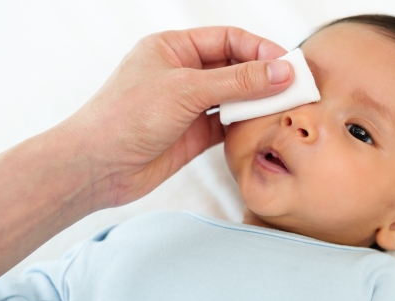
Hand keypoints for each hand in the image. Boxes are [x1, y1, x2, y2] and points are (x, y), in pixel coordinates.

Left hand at [62, 26, 293, 207]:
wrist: (98, 166)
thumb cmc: (126, 117)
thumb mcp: (186, 90)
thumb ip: (237, 81)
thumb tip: (281, 72)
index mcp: (173, 48)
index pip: (227, 39)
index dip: (259, 49)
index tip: (288, 64)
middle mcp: (182, 73)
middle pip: (234, 67)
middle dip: (264, 76)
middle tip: (296, 86)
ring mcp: (188, 105)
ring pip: (234, 97)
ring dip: (258, 101)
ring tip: (286, 106)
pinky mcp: (192, 134)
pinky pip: (228, 124)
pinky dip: (246, 125)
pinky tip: (263, 126)